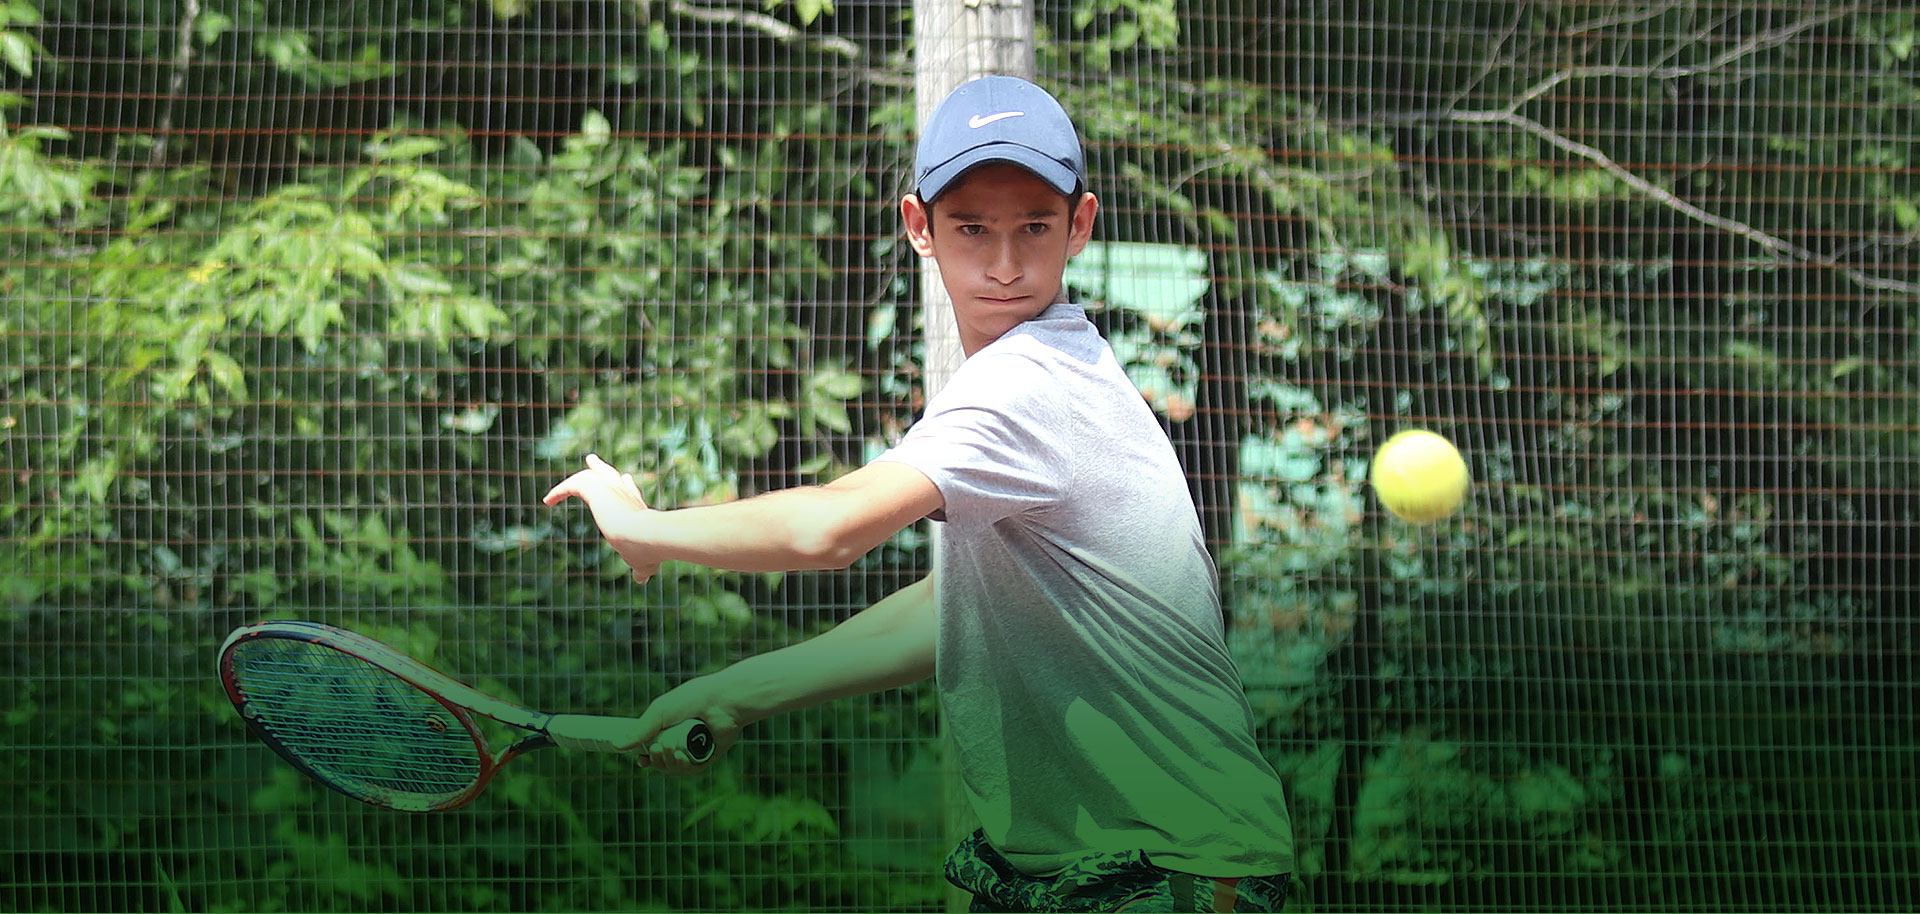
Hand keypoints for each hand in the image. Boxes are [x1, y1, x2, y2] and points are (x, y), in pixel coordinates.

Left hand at [543, 453, 662, 583]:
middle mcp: (624, 494)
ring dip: (573, 480)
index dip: (626, 487)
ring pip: (589, 477)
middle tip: (591, 460)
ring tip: (559, 488)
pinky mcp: (595, 490)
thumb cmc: (648, 551)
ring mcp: (611, 489)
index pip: (629, 492)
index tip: (625, 479)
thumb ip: (641, 570)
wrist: (646, 536)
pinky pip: (572, 485)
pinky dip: (559, 491)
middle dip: (600, 468)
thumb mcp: (644, 563)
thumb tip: (641, 580)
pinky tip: (548, 501)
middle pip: (610, 475)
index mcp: (637, 507)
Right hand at [629, 675, 739, 774]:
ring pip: (675, 768)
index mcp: (670, 728)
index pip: (653, 749)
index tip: (641, 760)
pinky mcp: (708, 756)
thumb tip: (616, 746)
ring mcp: (695, 749)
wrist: (722, 700)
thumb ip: (640, 730)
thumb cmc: (691, 700)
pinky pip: (691, 769)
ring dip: (668, 762)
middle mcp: (682, 740)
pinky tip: (681, 757)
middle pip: (662, 762)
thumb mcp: (659, 713)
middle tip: (657, 749)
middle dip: (657, 760)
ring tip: (669, 747)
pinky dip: (683, 767)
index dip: (646, 758)